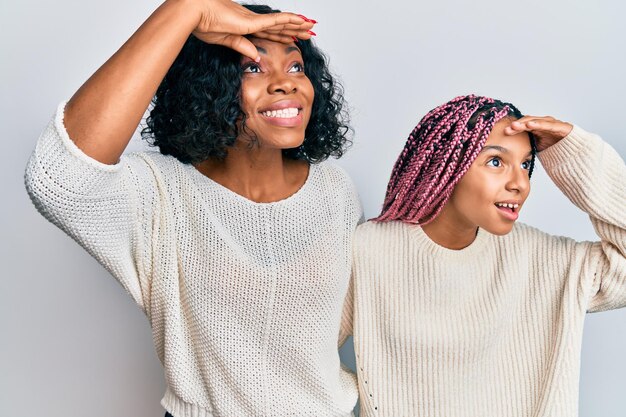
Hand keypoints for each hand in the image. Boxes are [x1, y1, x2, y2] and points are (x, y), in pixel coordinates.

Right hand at [190, 0, 314, 60]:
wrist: (192, 13)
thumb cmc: (202, 24)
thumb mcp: (224, 41)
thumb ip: (241, 47)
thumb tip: (256, 58)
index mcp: (244, 27)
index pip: (269, 33)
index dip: (282, 36)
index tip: (294, 39)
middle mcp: (252, 21)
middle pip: (279, 27)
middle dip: (295, 30)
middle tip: (310, 31)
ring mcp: (253, 20)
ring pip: (281, 23)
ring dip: (298, 25)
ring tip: (311, 26)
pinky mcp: (252, 20)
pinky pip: (276, 20)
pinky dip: (290, 20)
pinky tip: (301, 20)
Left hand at [504, 115, 572, 151]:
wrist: (574, 152)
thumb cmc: (554, 149)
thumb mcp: (536, 148)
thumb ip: (526, 146)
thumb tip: (509, 154)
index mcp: (536, 128)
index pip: (522, 126)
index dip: (513, 129)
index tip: (504, 132)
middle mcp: (543, 123)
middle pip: (527, 122)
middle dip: (517, 125)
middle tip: (507, 129)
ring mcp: (552, 124)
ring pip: (536, 121)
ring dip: (525, 123)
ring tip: (515, 126)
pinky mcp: (561, 126)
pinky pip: (548, 124)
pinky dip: (539, 124)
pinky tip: (530, 124)